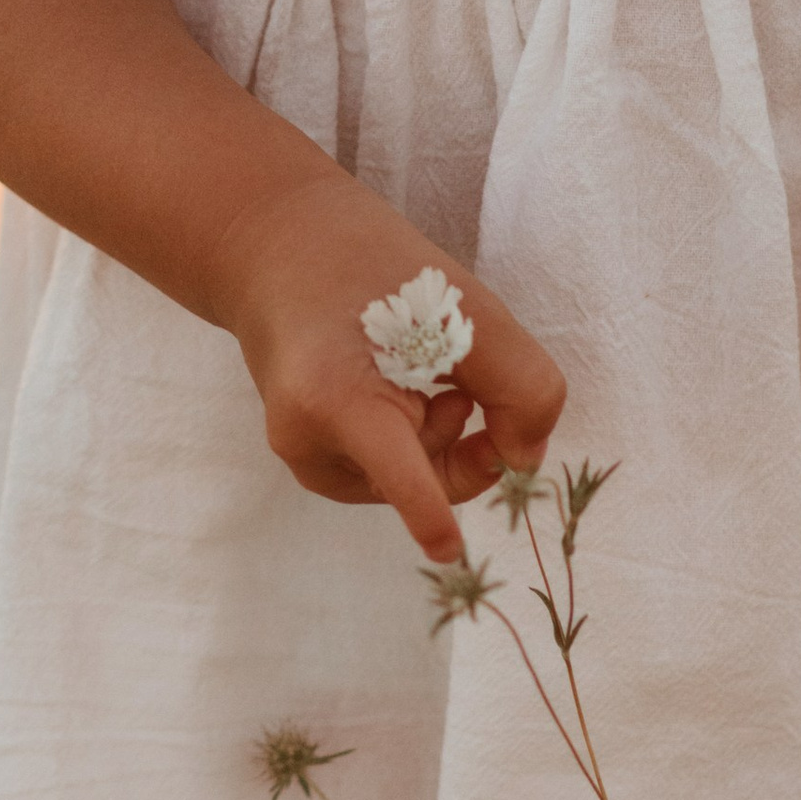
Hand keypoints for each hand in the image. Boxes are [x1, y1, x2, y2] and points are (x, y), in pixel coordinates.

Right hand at [215, 168, 565, 561]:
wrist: (278, 248)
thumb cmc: (372, 266)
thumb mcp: (466, 304)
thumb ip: (517, 382)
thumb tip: (522, 462)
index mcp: (336, 397)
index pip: (395, 470)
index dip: (429, 511)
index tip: (448, 551)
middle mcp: (307, 441)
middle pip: (421, 479)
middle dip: (458, 437)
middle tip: (457, 381)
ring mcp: (301, 456)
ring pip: (406, 475)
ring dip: (432, 428)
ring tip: (408, 363)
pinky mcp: (304, 455)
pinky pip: (382, 466)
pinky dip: (405, 430)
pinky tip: (387, 381)